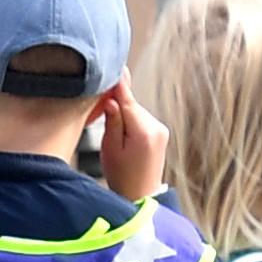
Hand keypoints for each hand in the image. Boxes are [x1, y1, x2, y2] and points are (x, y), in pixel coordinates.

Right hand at [89, 82, 171, 206]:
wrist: (140, 196)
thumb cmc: (122, 177)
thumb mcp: (110, 149)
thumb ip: (112, 121)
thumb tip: (112, 98)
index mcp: (143, 131)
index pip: (127, 99)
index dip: (118, 82)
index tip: (113, 65)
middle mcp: (156, 127)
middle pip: (131, 104)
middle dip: (116, 104)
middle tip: (100, 113)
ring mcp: (161, 129)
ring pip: (136, 111)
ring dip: (124, 114)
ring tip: (114, 135)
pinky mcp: (161, 133)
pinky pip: (142, 119)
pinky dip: (132, 121)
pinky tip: (124, 136)